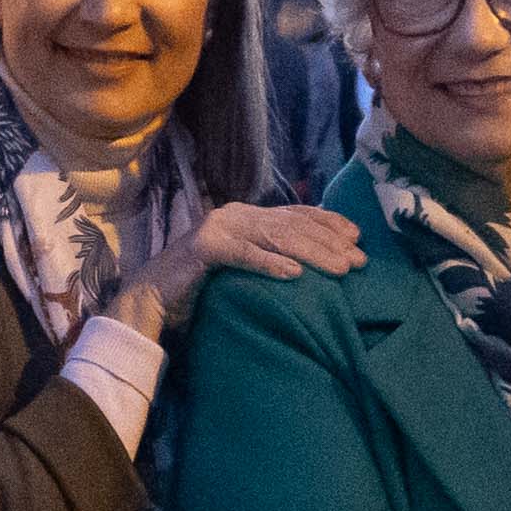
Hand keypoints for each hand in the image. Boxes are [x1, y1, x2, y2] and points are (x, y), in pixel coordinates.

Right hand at [111, 201, 364, 338]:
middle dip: (330, 241)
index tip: (357, 237)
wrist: (152, 298)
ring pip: (276, 236)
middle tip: (358, 260)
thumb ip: (270, 254)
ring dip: (313, 252)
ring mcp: (219, 227)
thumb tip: (312, 260)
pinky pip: (244, 254)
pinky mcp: (204, 247)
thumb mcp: (244, 266)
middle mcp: (236, 214)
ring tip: (339, 268)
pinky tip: (295, 274)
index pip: (296, 213)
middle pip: (292, 224)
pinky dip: (270, 263)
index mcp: (247, 215)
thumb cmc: (201, 287)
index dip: (329, 222)